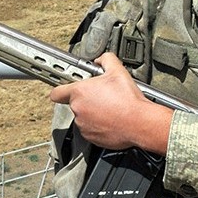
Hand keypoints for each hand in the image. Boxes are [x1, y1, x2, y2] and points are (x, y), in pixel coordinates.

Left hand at [48, 52, 171, 153]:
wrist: (140, 123)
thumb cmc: (128, 101)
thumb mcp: (117, 71)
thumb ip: (106, 59)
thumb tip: (101, 59)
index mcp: (79, 92)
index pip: (56, 92)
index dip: (61, 90)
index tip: (65, 89)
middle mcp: (78, 109)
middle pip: (74, 103)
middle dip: (85, 99)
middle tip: (101, 96)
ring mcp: (83, 125)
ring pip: (82, 117)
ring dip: (91, 113)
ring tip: (108, 108)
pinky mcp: (90, 137)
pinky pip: (89, 129)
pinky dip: (97, 125)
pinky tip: (110, 119)